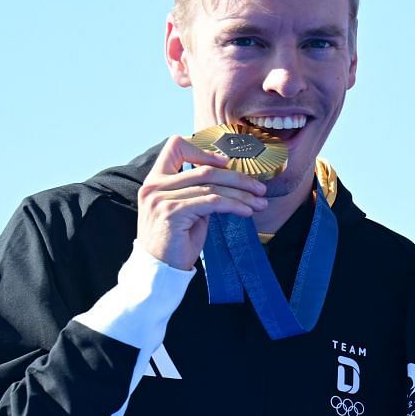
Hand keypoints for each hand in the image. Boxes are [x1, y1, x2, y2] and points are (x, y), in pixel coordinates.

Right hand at [137, 135, 268, 269]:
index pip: (175, 146)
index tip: (226, 162)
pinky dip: (234, 205)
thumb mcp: (186, 209)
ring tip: (260, 203)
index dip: (204, 150)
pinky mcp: (173, 211)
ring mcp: (161, 198)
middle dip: (238, 178)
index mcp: (155, 180)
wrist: (160, 269)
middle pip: (205, 169)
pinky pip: (212, 202)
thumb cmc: (176, 240)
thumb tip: (230, 179)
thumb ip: (198, 191)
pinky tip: (246, 211)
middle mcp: (154, 185)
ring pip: (212, 187)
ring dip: (242, 195)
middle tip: (260, 188)